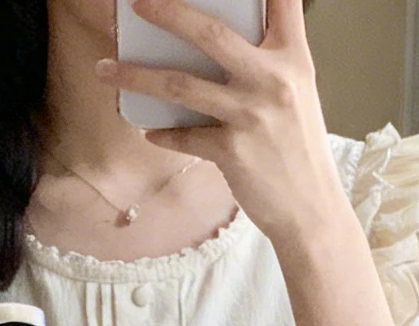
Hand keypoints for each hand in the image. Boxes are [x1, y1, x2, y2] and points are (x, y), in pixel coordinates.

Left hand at [96, 0, 347, 256]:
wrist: (311, 212)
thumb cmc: (300, 150)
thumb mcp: (298, 94)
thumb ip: (268, 62)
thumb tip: (219, 42)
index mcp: (293, 59)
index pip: (284, 2)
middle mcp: (272, 80)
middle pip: (210, 33)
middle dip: (168, 12)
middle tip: (138, 3)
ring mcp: (250, 115)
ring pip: (180, 85)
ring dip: (136, 76)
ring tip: (106, 70)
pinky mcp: (232, 152)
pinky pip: (185, 136)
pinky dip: (163, 133)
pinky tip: (149, 130)